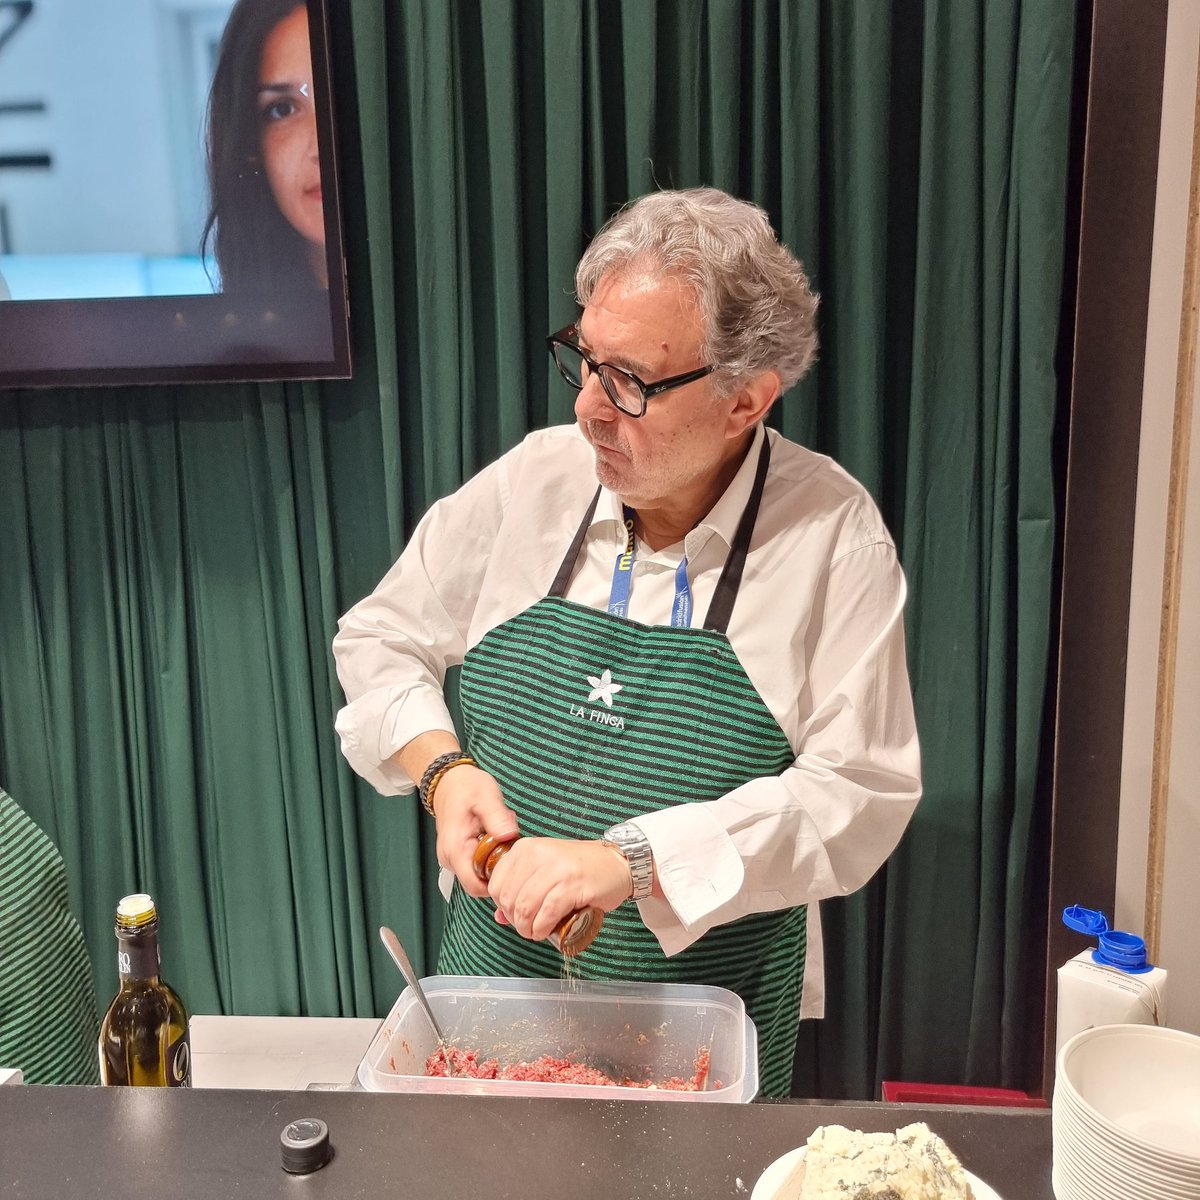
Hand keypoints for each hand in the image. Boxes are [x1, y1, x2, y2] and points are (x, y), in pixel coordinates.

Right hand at [430, 765, 518, 898]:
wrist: (449, 781)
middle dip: (500, 868)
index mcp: (455, 849)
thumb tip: (509, 835)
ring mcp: (453, 858)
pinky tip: (495, 835)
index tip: (513, 867)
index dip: (497, 883)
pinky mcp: (459, 855)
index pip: (476, 886)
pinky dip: (490, 854)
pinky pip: (478, 864)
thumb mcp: (486, 796)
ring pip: (481, 874)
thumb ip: (497, 816)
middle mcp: (450, 859)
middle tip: (509, 843)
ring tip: (501, 834)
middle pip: (480, 882)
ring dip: (495, 859)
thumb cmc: (466, 787)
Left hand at [486, 838, 632, 942]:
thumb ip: (521, 888)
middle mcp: (539, 854)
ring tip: (535, 932)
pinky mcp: (573, 885)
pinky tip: (545, 931)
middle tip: (526, 927)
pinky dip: (542, 929)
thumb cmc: (580, 868)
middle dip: (514, 921)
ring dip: (527, 928)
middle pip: (508, 898)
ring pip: (525, 907)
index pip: (496, 883)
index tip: (513, 915)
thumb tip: (499, 916)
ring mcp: (557, 869)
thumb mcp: (545, 870)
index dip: (501, 906)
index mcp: (526, 848)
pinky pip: (547, 914)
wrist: (616, 863)